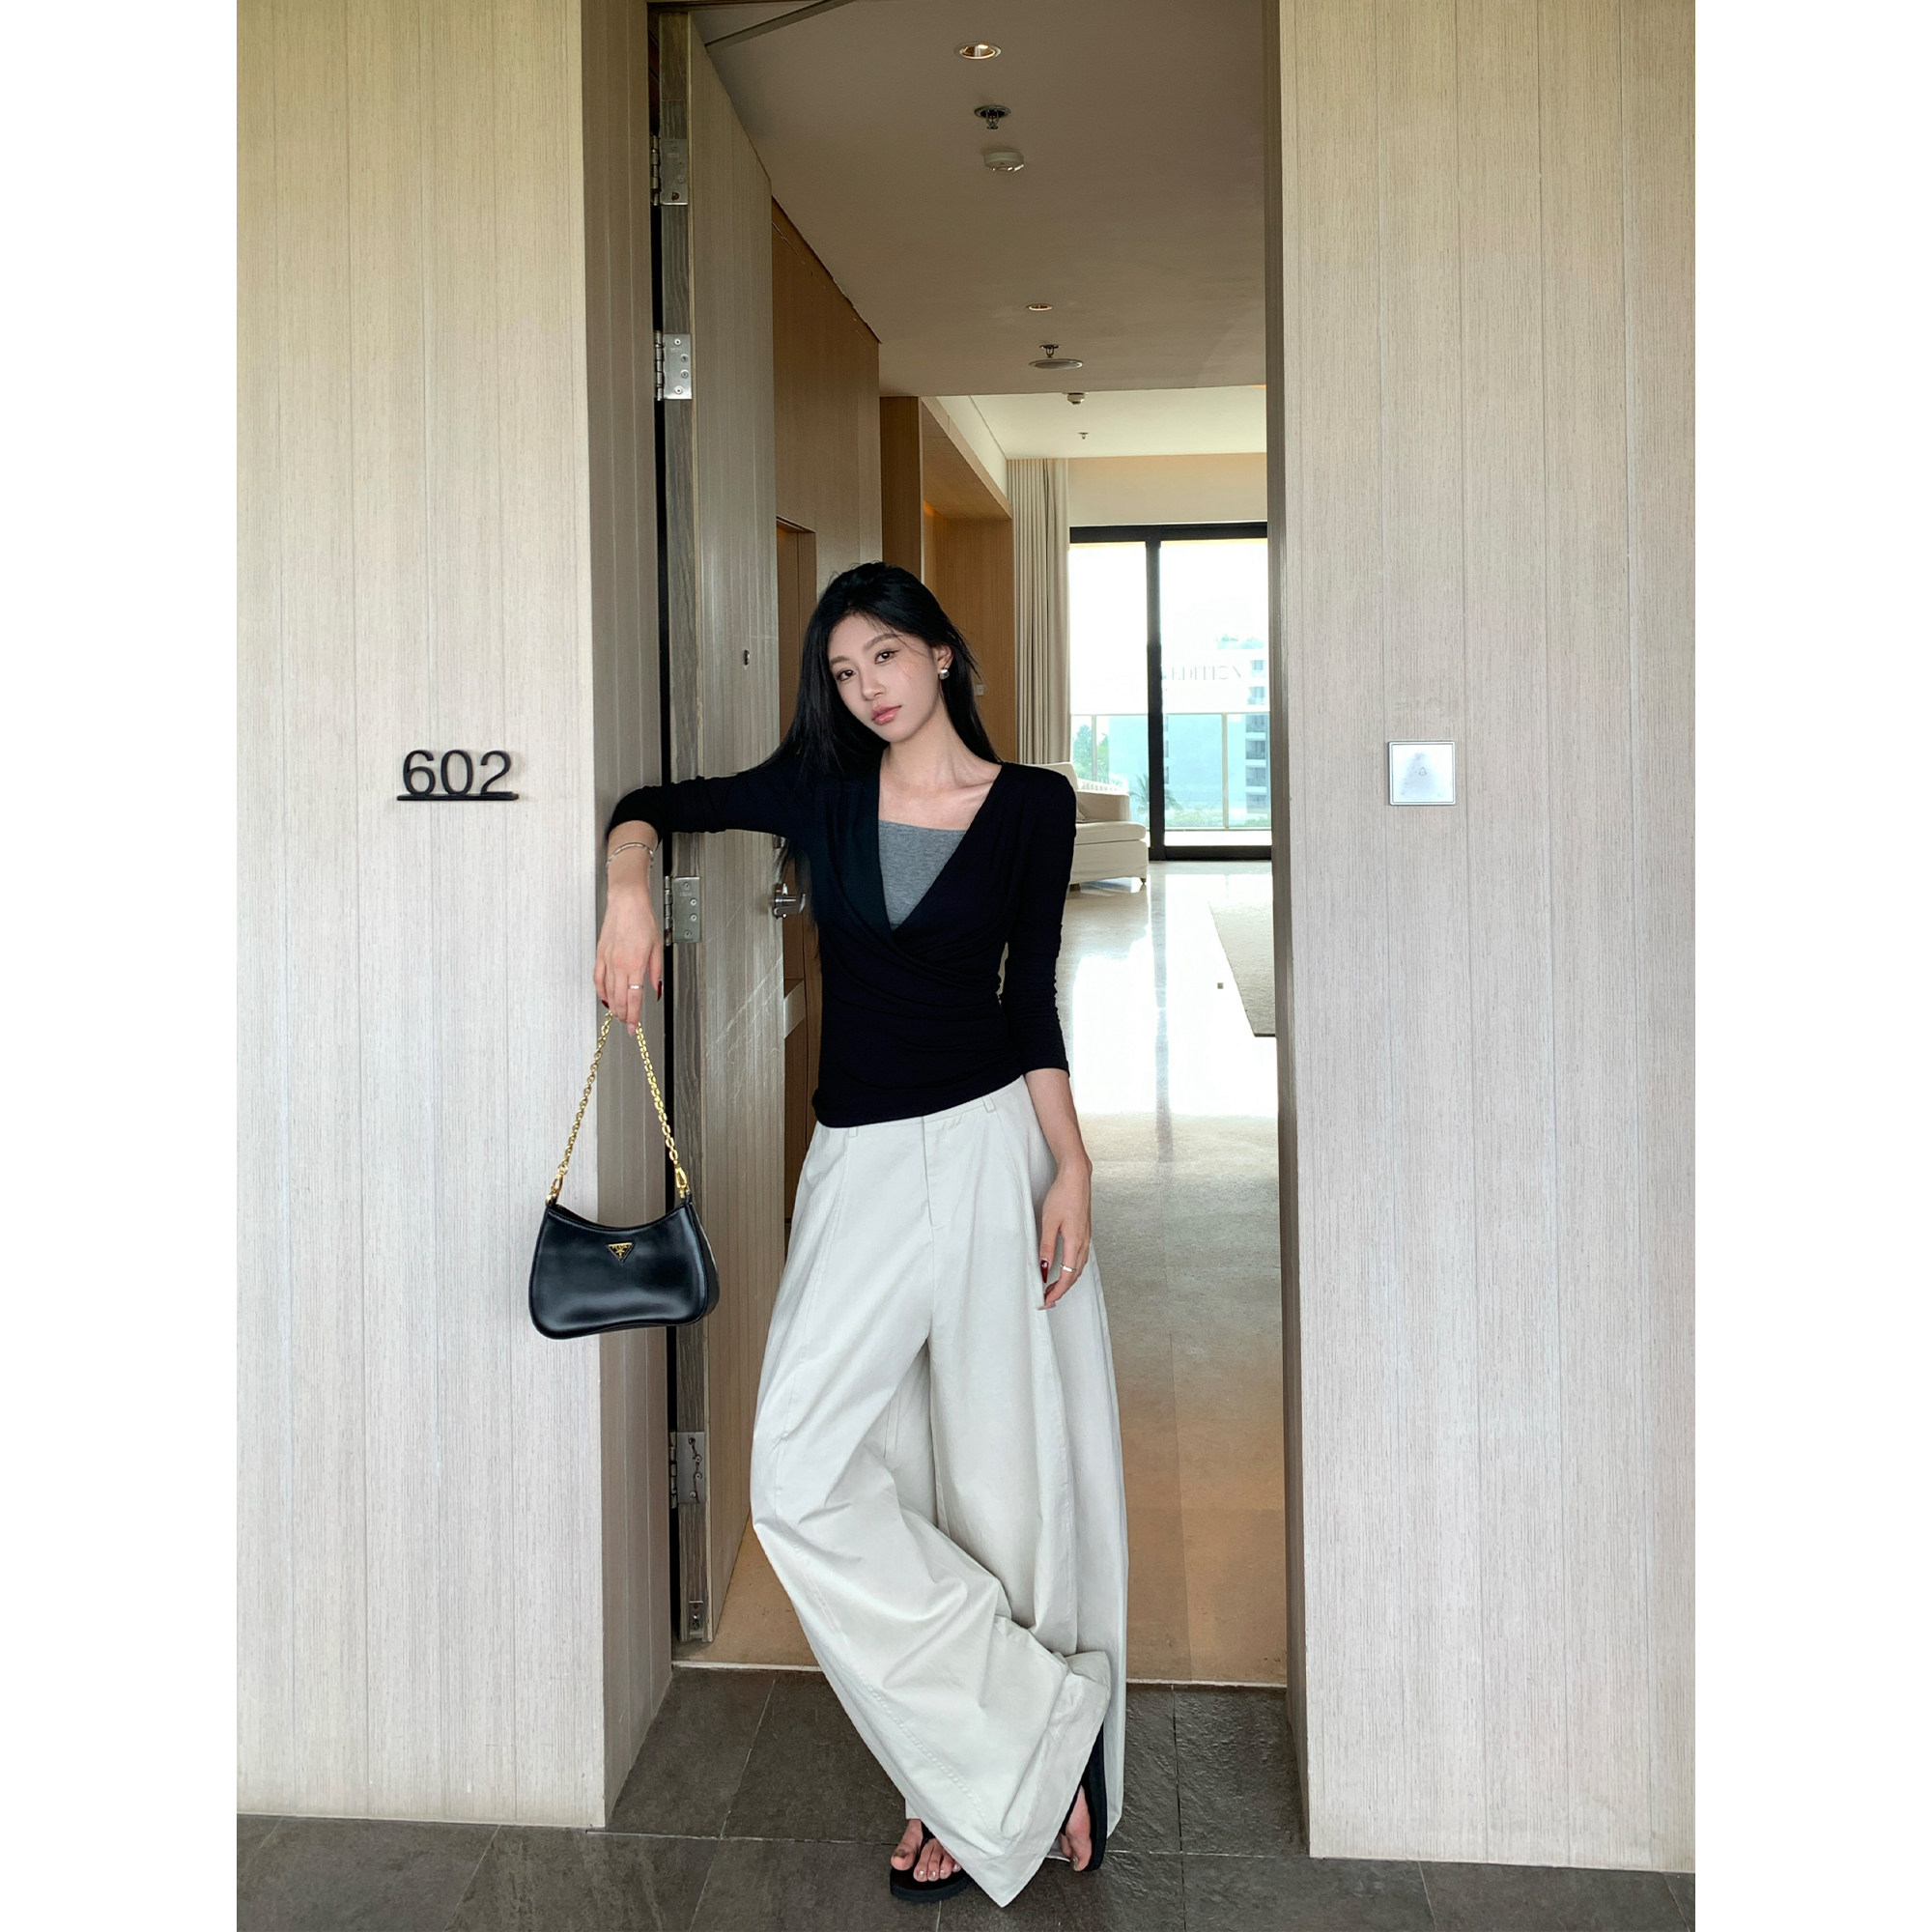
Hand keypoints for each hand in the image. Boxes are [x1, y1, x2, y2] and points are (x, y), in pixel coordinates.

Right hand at [594, 868, 661, 1031]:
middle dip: (624, 1015)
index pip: (634, 998)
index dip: (634, 1016)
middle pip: (620, 998)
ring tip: (619, 1015)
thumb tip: (656, 989)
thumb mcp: (656, 947)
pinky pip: (598, 979)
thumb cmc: (642, 920)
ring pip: (608, 992)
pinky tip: (605, 998)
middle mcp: (619, 964)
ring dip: (614, 1006)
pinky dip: (601, 992)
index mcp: (635, 963)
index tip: (634, 1027)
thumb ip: (655, 971)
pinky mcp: (600, 955)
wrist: (626, 902)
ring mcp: (607, 960)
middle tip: (628, 1024)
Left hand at [1038, 1160, 1091, 1307]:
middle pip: (1075, 1276)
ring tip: (1054, 1288)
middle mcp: (1084, 1243)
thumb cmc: (1063, 1195)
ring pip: (1079, 1268)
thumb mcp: (1049, 1222)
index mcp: (1075, 1243)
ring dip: (1068, 1281)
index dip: (1057, 1292)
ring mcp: (1086, 1238)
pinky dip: (1073, 1270)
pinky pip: (1081, 1258)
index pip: (1067, 1277)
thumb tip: (1044, 1269)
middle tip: (1047, 1299)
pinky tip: (1065, 1269)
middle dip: (1062, 1290)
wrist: (1077, 1178)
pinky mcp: (1085, 1233)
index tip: (1046, 1301)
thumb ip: (1047, 1247)